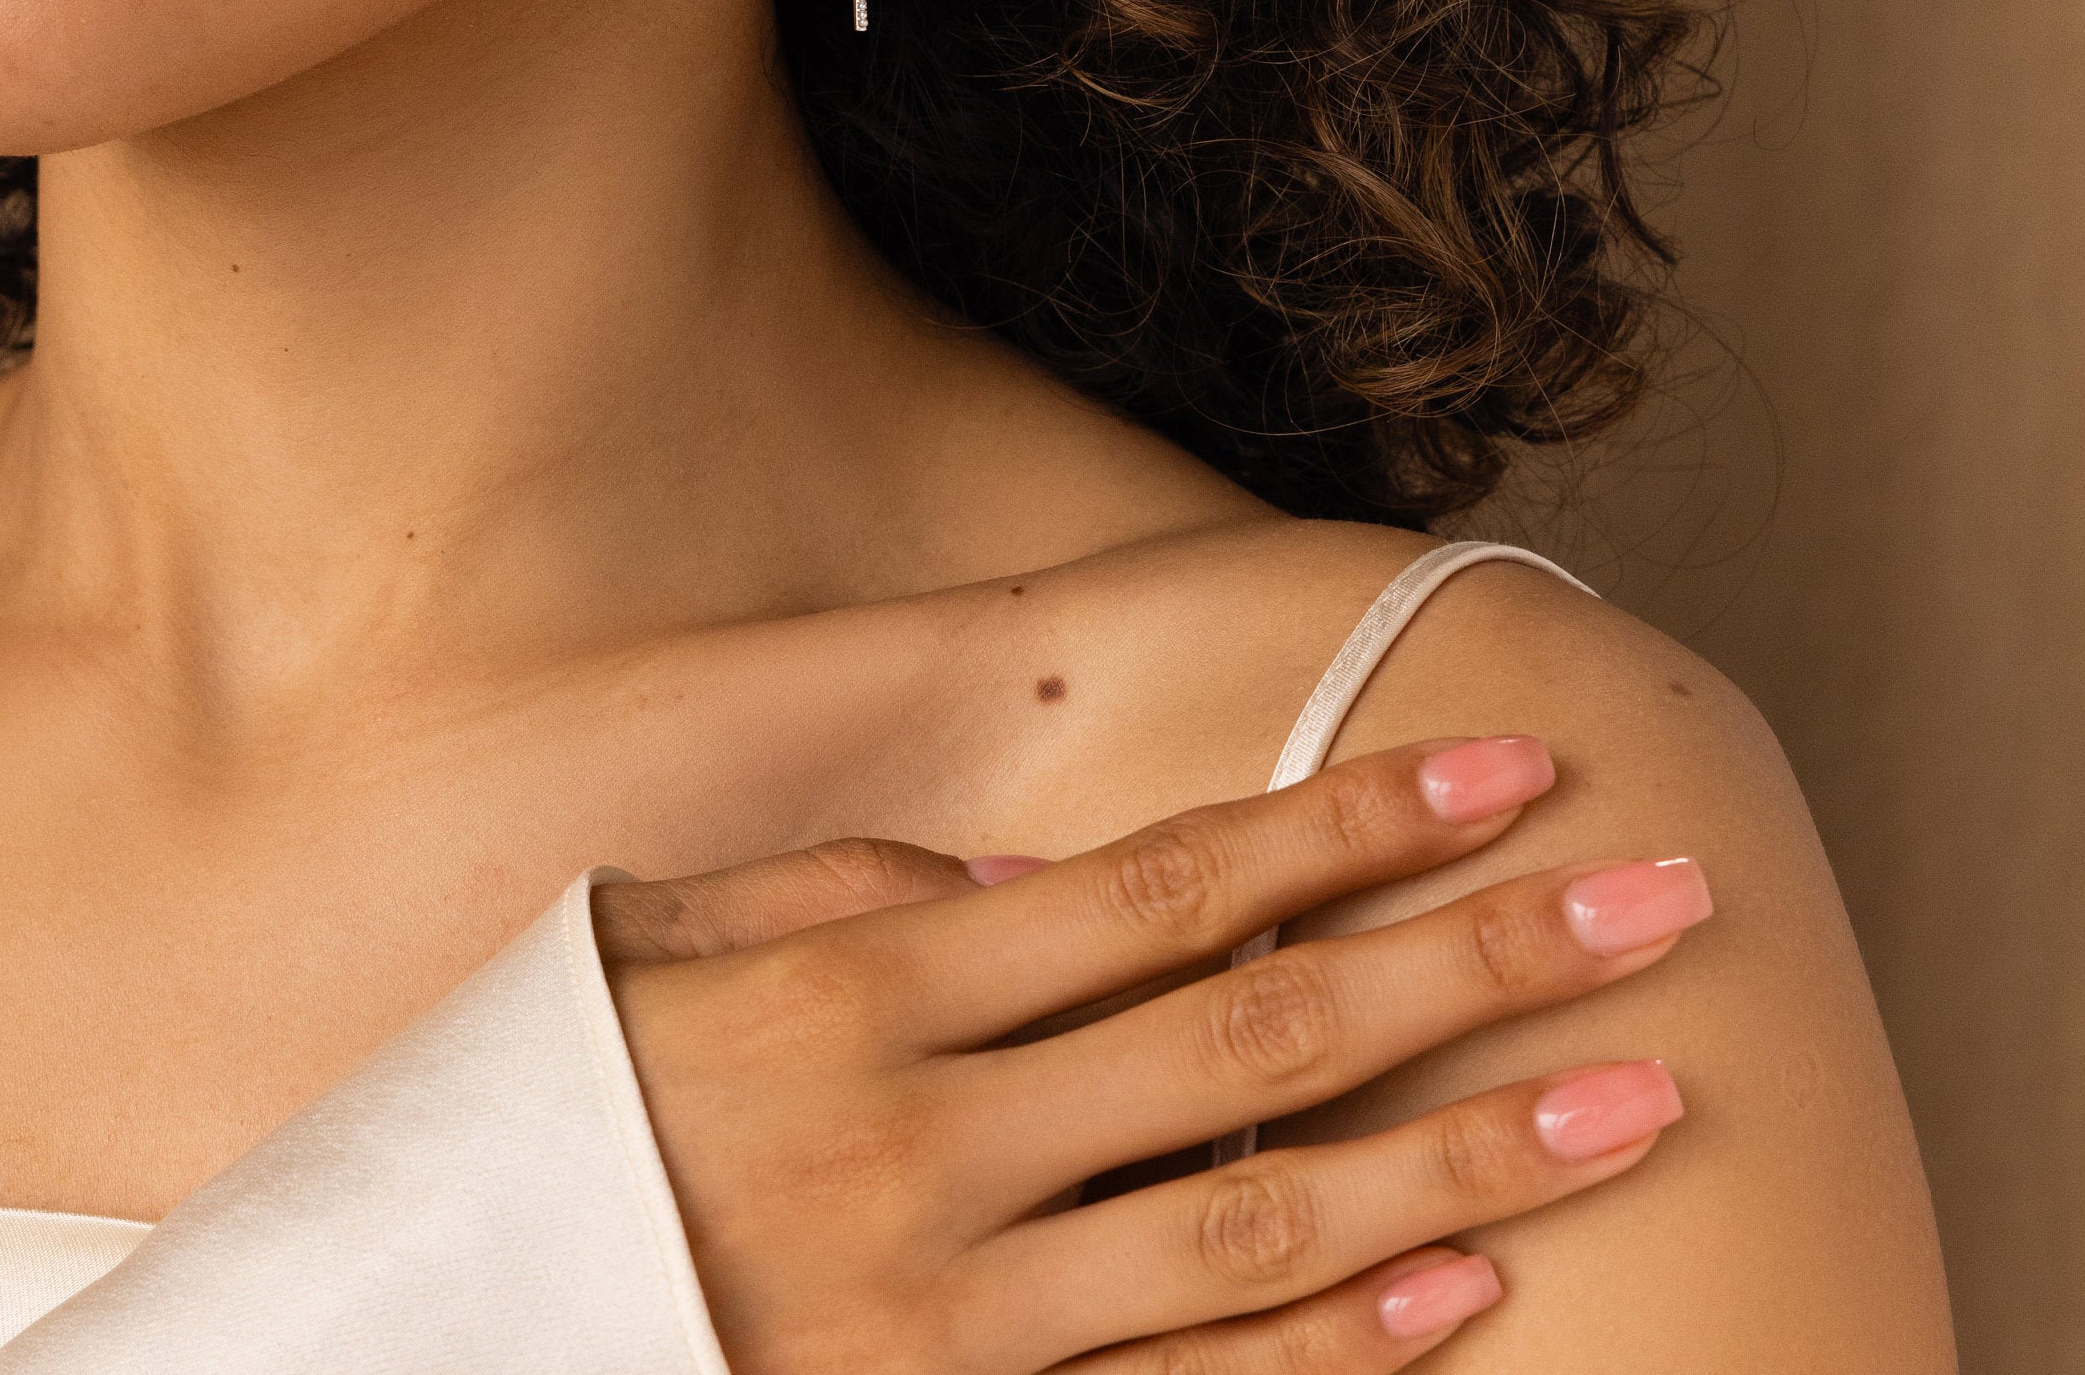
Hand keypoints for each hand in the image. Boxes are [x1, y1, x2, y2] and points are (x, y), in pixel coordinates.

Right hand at [595, 737, 1711, 1371]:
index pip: (1161, 887)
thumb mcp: (660, 955)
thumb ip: (851, 906)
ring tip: (1635, 1099)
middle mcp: (931, 1145)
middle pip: (1254, 1036)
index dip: (1345, 823)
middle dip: (1471, 957)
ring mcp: (953, 1316)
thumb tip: (1045, 895)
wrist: (430, 1331)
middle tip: (1654, 904)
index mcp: (864, 998)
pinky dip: (1336, 1356)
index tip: (1500, 769)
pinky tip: (1469, 1293)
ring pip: (1262, 1225)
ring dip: (1466, 1154)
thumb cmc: (557, 1118)